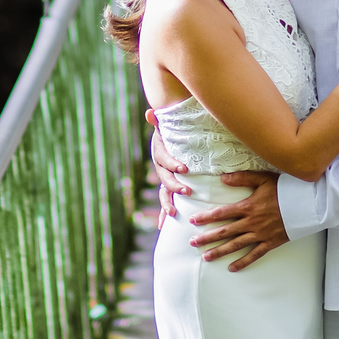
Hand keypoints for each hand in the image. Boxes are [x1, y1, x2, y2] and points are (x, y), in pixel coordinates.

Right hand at [147, 109, 189, 228]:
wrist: (173, 140)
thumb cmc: (175, 133)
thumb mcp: (170, 126)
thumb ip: (160, 120)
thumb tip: (150, 112)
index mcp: (161, 153)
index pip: (164, 159)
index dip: (173, 163)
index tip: (184, 168)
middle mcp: (160, 167)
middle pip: (164, 178)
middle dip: (174, 185)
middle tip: (188, 190)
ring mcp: (164, 178)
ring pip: (163, 192)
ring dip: (167, 202)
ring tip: (173, 212)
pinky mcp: (170, 187)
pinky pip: (166, 200)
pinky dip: (164, 213)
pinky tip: (164, 226)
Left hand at [187, 171, 286, 271]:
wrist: (306, 204)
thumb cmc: (285, 189)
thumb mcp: (263, 179)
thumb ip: (242, 178)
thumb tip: (222, 178)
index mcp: (248, 207)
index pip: (222, 213)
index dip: (206, 217)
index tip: (193, 221)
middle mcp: (251, 223)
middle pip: (225, 232)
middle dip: (207, 237)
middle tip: (192, 243)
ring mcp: (260, 234)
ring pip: (236, 245)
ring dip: (220, 251)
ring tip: (206, 257)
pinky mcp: (270, 243)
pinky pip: (254, 255)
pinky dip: (243, 262)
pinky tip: (232, 268)